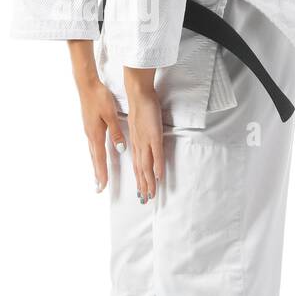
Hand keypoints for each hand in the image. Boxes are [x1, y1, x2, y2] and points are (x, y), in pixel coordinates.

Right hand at [77, 78, 127, 191]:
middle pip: (94, 159)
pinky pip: (92, 145)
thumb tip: (120, 149)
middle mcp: (90, 135)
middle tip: (99, 187)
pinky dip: (94, 155)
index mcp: (96, 134)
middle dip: (97, 174)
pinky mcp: (88, 126)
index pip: (100, 159)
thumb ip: (116, 132)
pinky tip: (96, 155)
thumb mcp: (111, 115)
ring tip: (97, 176)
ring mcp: (88, 131)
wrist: (86, 85)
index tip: (103, 186)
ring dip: (95, 165)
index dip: (102, 173)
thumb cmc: (99, 98)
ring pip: (92, 153)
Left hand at [127, 87, 163, 202]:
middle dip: (143, 186)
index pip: (137, 165)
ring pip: (146, 166)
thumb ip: (142, 136)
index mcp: (136, 143)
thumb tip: (146, 145)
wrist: (138, 95)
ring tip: (151, 194)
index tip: (140, 191)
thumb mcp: (139, 125)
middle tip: (145, 200)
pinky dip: (157, 167)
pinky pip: (156, 154)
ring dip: (149, 182)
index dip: (139, 179)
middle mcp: (139, 145)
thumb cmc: (140, 107)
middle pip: (140, 170)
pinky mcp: (154, 136)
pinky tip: (159, 177)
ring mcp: (146, 141)